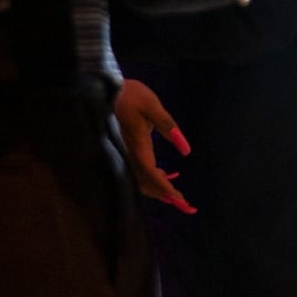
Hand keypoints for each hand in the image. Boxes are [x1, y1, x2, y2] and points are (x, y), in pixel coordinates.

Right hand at [115, 79, 194, 213]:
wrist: (108, 90)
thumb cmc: (131, 95)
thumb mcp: (153, 107)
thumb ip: (169, 126)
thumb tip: (185, 149)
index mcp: (138, 145)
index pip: (152, 173)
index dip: (165, 189)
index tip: (179, 201)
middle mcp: (131, 153)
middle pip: (147, 182)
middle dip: (166, 196)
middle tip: (187, 207)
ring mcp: (129, 152)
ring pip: (143, 179)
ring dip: (161, 189)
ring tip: (180, 198)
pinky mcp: (130, 148)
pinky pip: (141, 169)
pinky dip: (156, 177)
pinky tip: (170, 175)